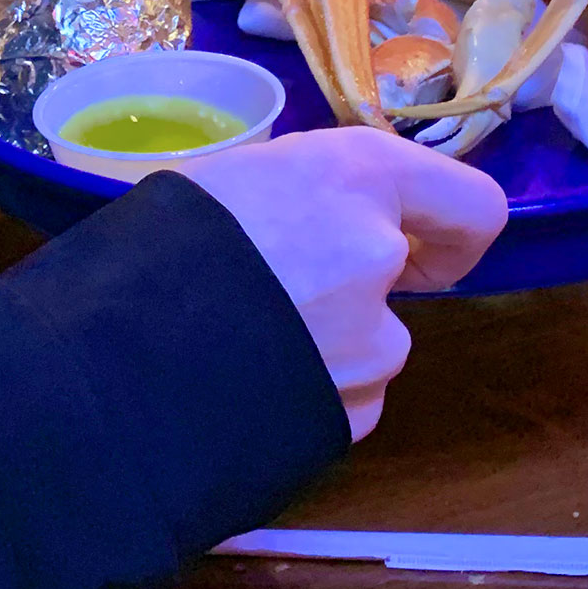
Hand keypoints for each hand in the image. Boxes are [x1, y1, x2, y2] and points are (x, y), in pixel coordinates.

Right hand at [189, 128, 506, 440]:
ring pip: (367, 343)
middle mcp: (378, 253)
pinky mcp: (347, 414)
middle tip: (279, 286)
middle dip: (354, 286)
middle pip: (397, 276)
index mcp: (358, 174)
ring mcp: (371, 344)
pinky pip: (341, 398)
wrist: (112, 349)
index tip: (417, 244)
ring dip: (322, 342)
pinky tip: (245, 381)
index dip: (451, 230)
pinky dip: (306, 392)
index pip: (474, 205)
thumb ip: (308, 192)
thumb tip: (317, 213)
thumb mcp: (239, 176)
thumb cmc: (164, 236)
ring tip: (239, 337)